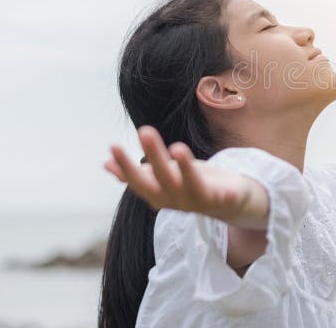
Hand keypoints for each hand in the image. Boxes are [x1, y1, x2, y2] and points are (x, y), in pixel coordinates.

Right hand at [103, 125, 268, 228]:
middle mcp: (176, 201)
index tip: (113, 147)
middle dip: (154, 157)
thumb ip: (137, 174)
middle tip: (145, 130)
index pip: (139, 182)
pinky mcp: (225, 200)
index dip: (126, 167)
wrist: (230, 204)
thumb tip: (105, 163)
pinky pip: (224, 198)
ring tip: (177, 147)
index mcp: (159, 194)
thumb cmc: (192, 185)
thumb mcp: (163, 177)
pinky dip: (225, 196)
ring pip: (190, 185)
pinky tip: (228, 191)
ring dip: (184, 167)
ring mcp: (200, 202)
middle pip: (163, 180)